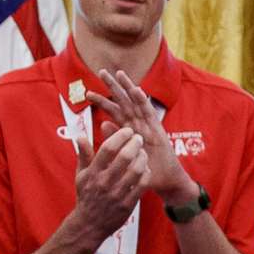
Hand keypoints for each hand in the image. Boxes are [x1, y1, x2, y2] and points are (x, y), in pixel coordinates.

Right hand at [72, 119, 150, 239]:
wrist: (89, 225)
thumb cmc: (86, 196)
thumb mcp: (81, 176)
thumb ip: (83, 156)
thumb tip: (80, 137)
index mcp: (93, 173)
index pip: (108, 148)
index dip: (120, 136)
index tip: (127, 131)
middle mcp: (104, 182)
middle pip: (124, 156)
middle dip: (135, 143)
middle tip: (139, 138)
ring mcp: (117, 194)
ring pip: (136, 170)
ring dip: (142, 158)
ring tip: (143, 153)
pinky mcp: (127, 204)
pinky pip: (142, 185)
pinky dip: (146, 174)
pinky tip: (145, 169)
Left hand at [89, 68, 195, 208]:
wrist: (166, 181)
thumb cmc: (146, 172)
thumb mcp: (125, 156)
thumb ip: (114, 140)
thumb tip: (102, 124)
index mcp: (129, 130)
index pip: (114, 112)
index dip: (102, 101)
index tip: (87, 93)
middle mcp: (139, 124)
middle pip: (124, 102)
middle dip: (113, 87)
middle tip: (102, 72)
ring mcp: (149, 126)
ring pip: (136, 102)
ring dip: (128, 87)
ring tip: (119, 73)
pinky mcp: (158, 130)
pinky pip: (149, 113)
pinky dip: (143, 101)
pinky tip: (136, 90)